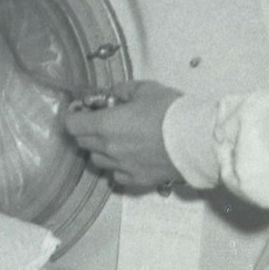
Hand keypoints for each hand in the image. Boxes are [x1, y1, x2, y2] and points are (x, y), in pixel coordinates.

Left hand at [63, 80, 186, 192]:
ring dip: (100, 149)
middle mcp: (109, 149)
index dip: (72, 116)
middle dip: (85, 130)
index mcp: (106, 125)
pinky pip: (116, 174)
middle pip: (82, 142)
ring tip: (115, 139)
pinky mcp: (137, 180)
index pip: (72, 125)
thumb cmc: (170, 111)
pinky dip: (116, 165)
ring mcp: (122, 167)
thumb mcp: (145, 89)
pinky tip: (128, 156)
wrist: (196, 141)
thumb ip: (123, 91)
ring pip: (97, 160)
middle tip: (99, 120)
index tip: (80, 110)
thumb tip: (112, 95)